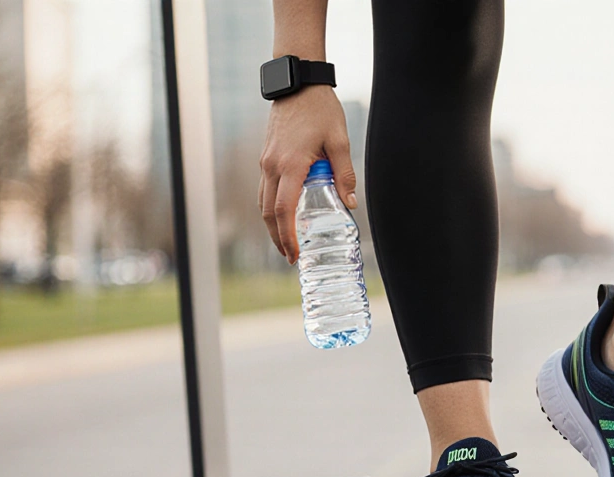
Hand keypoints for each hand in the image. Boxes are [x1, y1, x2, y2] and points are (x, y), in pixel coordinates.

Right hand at [258, 85, 357, 262]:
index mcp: (290, 165)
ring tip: (286, 242)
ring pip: (263, 202)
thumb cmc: (320, 110)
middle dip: (277, 238)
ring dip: (272, 225)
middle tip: (291, 257)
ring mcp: (265, 161)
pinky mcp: (266, 156)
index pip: (283, 210)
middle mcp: (272, 166)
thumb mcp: (339, 141)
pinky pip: (264, 189)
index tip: (294, 254)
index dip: (287, 236)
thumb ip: (344, 174)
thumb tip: (351, 203)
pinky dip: (271, 207)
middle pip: (268, 212)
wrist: (298, 84)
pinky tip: (283, 215)